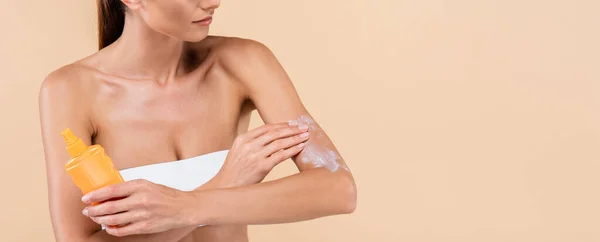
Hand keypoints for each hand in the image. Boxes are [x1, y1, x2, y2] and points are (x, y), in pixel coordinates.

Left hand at [81, 179, 197, 236]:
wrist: (183, 208)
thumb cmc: (166, 195)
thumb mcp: (148, 185)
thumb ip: (130, 188)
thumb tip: (109, 193)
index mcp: (140, 186)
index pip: (112, 190)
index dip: (95, 195)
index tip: (86, 197)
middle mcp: (140, 200)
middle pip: (109, 207)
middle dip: (94, 210)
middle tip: (87, 210)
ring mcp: (142, 215)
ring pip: (113, 219)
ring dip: (101, 219)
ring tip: (95, 218)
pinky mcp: (145, 226)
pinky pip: (123, 230)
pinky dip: (112, 229)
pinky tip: (108, 227)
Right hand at [213, 120, 309, 186]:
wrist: (226, 187)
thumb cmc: (235, 171)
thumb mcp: (238, 152)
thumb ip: (251, 143)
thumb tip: (271, 137)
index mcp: (243, 139)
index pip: (266, 128)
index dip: (281, 125)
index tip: (293, 124)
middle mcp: (249, 145)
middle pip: (274, 133)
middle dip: (291, 129)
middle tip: (303, 127)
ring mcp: (255, 156)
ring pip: (279, 143)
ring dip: (295, 138)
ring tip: (305, 136)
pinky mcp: (261, 167)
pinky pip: (280, 156)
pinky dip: (292, 150)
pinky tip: (300, 147)